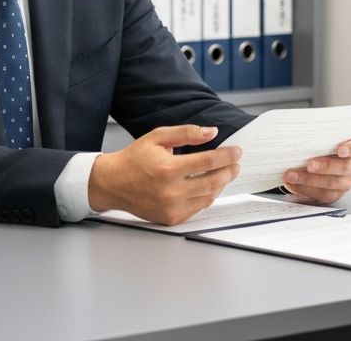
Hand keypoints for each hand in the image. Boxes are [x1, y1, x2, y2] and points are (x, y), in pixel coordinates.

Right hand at [87, 125, 240, 225]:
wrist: (113, 184)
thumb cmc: (134, 159)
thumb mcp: (158, 137)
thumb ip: (186, 133)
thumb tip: (211, 132)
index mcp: (168, 169)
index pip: (208, 161)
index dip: (227, 155)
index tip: (237, 151)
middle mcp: (171, 191)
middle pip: (213, 182)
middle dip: (229, 171)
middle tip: (235, 164)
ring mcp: (171, 208)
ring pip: (208, 197)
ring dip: (220, 184)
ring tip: (224, 173)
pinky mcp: (171, 218)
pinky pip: (198, 208)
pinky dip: (207, 196)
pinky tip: (208, 186)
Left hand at [283, 137, 350, 203]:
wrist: (311, 164)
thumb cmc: (319, 149)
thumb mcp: (320, 141)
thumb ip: (318, 139)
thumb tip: (304, 137)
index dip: (350, 149)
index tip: (340, 150)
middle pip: (345, 168)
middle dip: (326, 166)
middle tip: (309, 164)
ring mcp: (345, 182)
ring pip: (332, 184)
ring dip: (310, 180)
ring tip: (293, 176)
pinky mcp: (334, 194)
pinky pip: (322, 195)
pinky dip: (306, 189)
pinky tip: (294, 184)